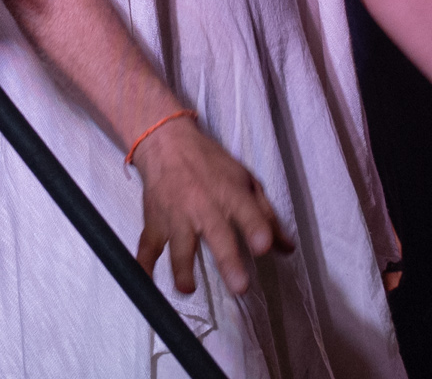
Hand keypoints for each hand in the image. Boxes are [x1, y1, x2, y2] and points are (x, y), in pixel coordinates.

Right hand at [131, 116, 292, 297]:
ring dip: (182, 268)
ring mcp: (176, 215)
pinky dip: (144, 264)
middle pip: (217, 235)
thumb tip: (287, 249)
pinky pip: (147, 245)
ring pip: (179, 245)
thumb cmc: (210, 163)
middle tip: (239, 287)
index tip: (264, 247)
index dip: (256, 229)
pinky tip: (147, 280)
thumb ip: (266, 216)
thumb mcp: (245, 181)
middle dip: (228, 260)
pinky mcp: (154, 220)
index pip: (248, 213)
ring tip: (187, 290)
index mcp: (230, 194)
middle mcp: (204, 206)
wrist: (165, 141)